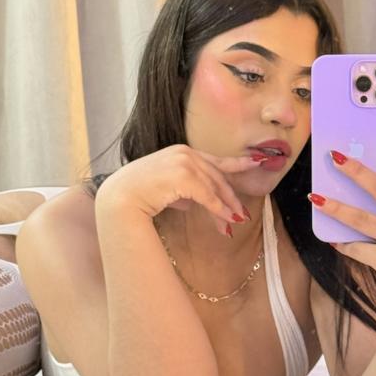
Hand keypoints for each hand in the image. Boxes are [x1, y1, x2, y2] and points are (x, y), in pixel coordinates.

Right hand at [97, 144, 264, 234]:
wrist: (120, 197)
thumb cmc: (137, 194)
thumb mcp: (164, 188)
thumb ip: (180, 191)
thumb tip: (191, 202)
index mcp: (181, 152)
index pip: (214, 159)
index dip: (237, 163)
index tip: (256, 162)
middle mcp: (184, 153)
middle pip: (217, 176)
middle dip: (230, 197)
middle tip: (241, 215)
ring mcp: (184, 162)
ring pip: (214, 187)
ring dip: (226, 208)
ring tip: (234, 223)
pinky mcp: (183, 176)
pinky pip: (207, 196)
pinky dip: (218, 209)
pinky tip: (225, 221)